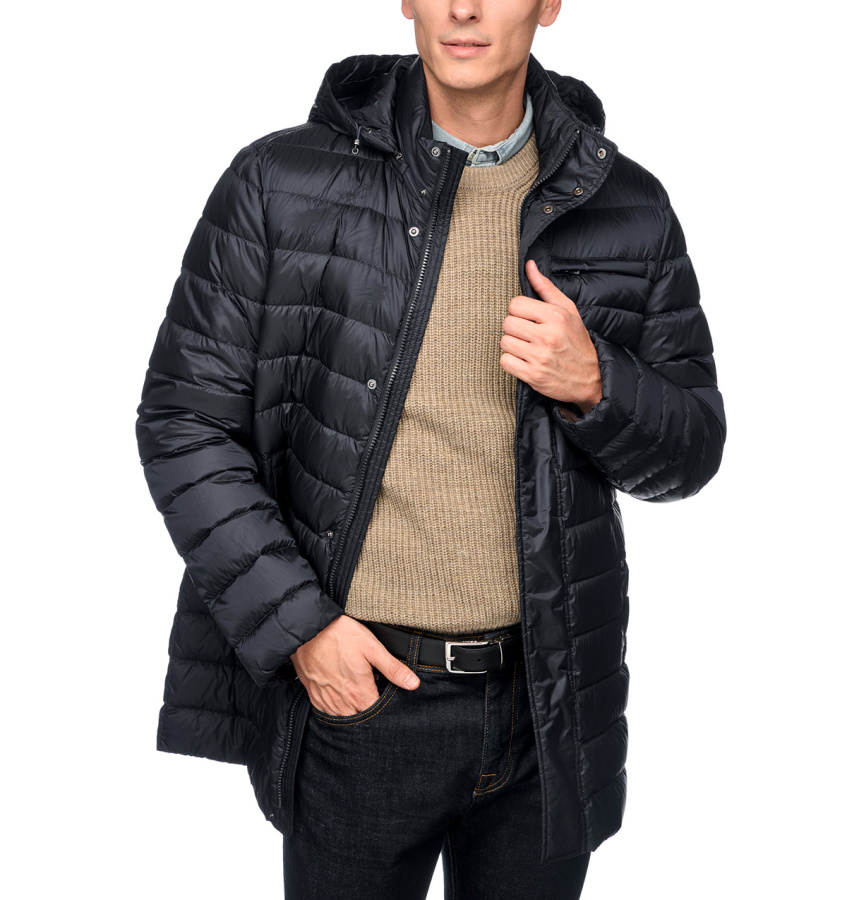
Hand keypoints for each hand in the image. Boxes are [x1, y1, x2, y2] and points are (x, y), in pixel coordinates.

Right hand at [290, 615, 419, 715]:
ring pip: (343, 718)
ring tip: (358, 696)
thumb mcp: (372, 647)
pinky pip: (327, 712)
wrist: (308, 629)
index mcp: (359, 692)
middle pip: (360, 718)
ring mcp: (326, 700)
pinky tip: (341, 696)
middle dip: (368, 711)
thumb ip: (393, 668)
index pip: (376, 714)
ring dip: (352, 711)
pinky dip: (336, 708)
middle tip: (373, 695)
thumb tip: (413, 684)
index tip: (387, 700)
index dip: (384, 710)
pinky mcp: (314, 695)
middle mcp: (342, 702)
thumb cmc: (339, 635)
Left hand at [499, 259, 602, 413]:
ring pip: (505, 342)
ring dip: (513, 345)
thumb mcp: (568, 311)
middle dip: (515, 328)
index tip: (528, 318)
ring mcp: (539, 357)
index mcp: (556, 316)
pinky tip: (524, 360)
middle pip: (507, 323)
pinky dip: (511, 361)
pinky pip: (505, 362)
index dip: (519, 311)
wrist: (591, 378)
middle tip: (528, 334)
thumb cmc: (577, 341)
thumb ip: (546, 288)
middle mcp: (547, 336)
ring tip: (527, 348)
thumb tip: (529, 265)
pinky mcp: (533, 376)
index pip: (515, 304)